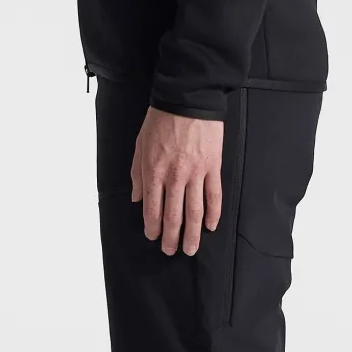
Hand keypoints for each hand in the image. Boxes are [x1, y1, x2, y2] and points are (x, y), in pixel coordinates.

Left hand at [130, 107, 224, 255]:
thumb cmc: (161, 120)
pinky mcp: (213, 167)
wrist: (188, 100)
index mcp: (154, 171)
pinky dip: (214, 213)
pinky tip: (211, 226)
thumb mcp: (140, 145)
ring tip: (191, 249)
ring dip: (193, 233)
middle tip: (170, 251)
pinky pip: (214, 195)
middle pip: (174, 215)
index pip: (152, 208)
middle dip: (171, 237)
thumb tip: (138, 199)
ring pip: (195, 211)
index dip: (152, 226)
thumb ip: (137, 174)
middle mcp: (175, 176)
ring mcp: (196, 173)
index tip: (152, 237)